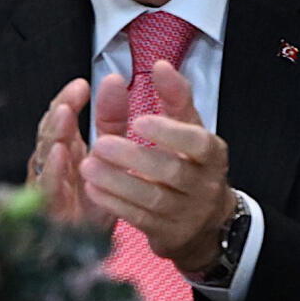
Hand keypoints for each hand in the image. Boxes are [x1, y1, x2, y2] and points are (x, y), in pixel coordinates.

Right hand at [29, 77, 107, 226]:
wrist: (85, 252)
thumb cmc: (92, 202)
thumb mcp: (106, 158)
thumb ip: (110, 122)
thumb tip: (115, 80)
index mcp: (65, 147)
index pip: (61, 116)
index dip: (68, 99)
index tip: (83, 85)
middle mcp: (52, 163)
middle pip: (50, 131)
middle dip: (60, 111)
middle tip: (73, 96)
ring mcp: (47, 185)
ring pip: (45, 155)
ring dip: (54, 133)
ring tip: (64, 114)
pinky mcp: (49, 209)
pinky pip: (48, 188)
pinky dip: (53, 171)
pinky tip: (60, 155)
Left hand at [79, 62, 235, 275]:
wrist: (206, 221)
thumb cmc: (191, 163)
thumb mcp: (189, 128)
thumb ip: (175, 97)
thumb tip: (161, 65)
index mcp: (212, 155)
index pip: (198, 142)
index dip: (169, 133)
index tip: (139, 121)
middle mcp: (204, 185)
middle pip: (171, 171)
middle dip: (134, 157)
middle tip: (100, 143)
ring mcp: (188, 214)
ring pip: (153, 199)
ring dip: (117, 182)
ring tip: (87, 164)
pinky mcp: (169, 235)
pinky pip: (140, 220)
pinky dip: (114, 204)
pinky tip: (93, 188)